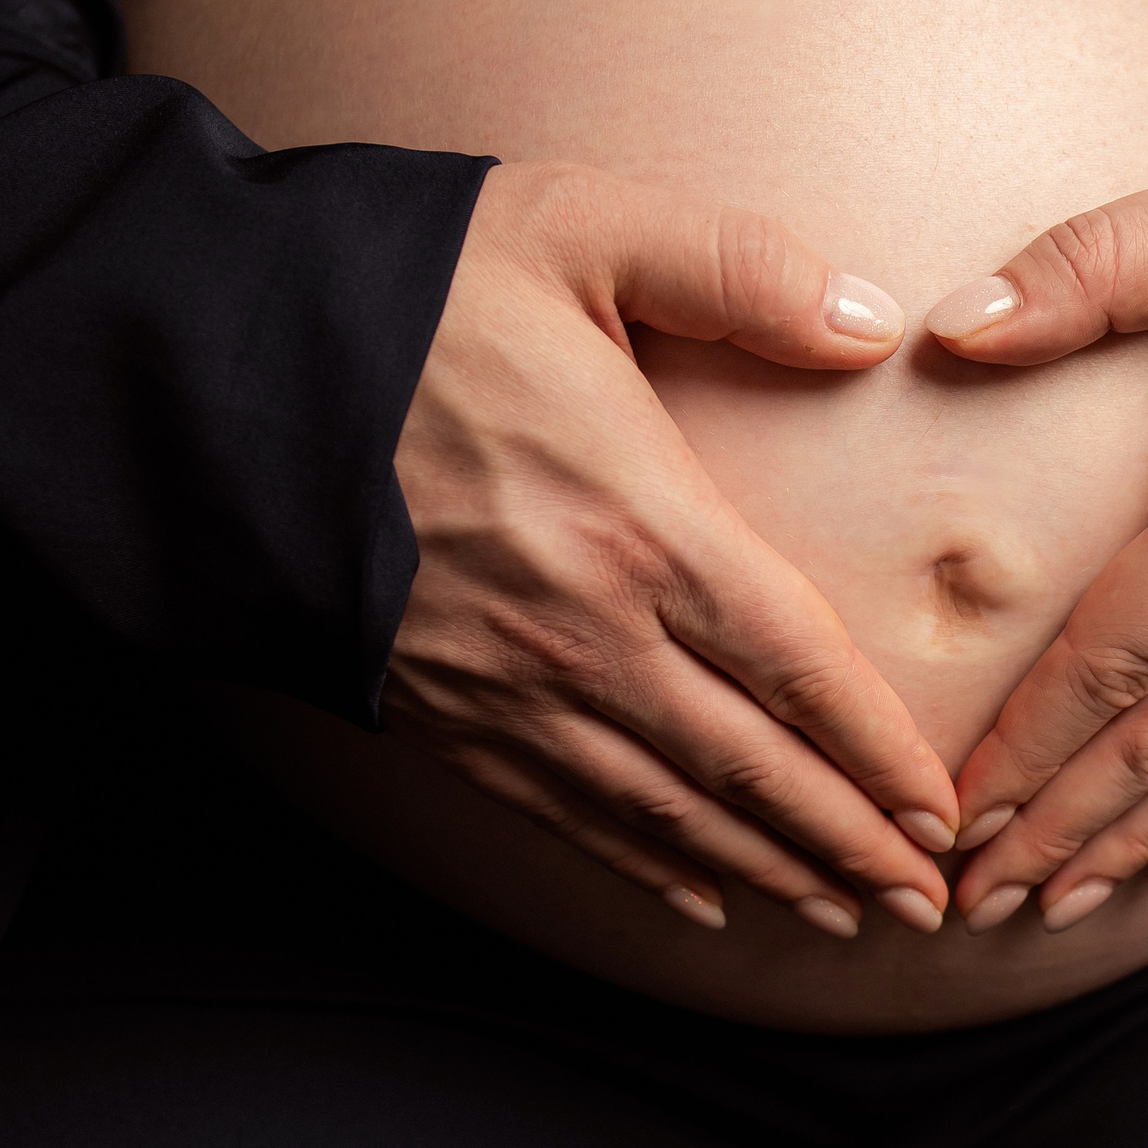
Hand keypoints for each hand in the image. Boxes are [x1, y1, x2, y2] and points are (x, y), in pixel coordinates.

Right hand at [388, 161, 957, 937]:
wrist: (208, 377)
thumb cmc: (403, 295)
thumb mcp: (579, 230)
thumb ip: (738, 269)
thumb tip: (868, 324)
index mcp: (642, 523)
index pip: (798, 666)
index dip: (877, 752)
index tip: (940, 812)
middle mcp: (587, 631)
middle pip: (748, 768)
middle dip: (848, 845)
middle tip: (925, 904)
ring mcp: (510, 688)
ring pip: (666, 814)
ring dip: (764, 874)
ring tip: (842, 917)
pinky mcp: (441, 714)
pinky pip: (564, 816)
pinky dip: (643, 868)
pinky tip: (698, 901)